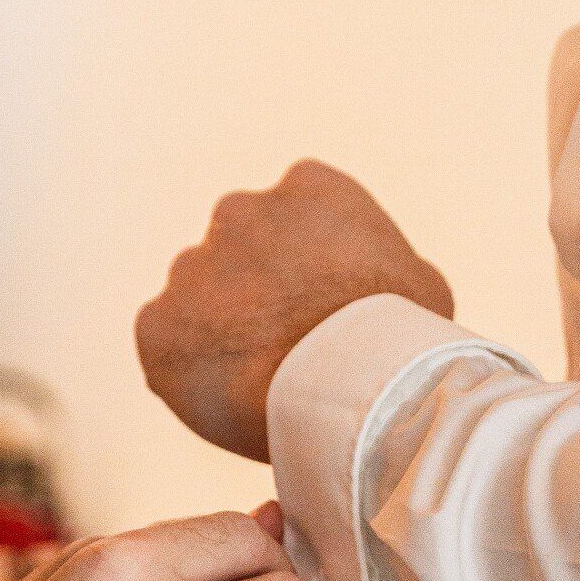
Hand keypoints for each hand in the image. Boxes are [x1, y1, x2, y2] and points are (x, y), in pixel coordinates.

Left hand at [137, 160, 453, 460]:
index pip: (293, 216)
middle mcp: (238, 211)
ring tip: (263, 378)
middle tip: (285, 344)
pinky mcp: (157, 323)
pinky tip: (231, 394)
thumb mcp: (422, 283)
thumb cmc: (402, 339)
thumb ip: (384, 265)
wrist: (354, 389)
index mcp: (306, 186)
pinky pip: (166, 345)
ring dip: (219, 330)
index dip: (307, 265)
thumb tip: (381, 282)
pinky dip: (188, 368)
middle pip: (238, 253)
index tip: (319, 304)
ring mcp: (192, 265)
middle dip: (253, 291)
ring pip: (199, 299)